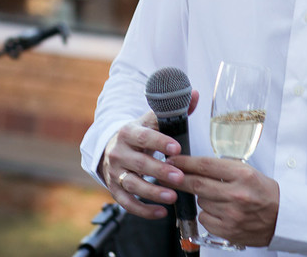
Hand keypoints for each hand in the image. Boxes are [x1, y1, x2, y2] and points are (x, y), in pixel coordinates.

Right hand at [98, 90, 199, 218]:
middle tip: (180, 177)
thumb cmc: (139, 134)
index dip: (160, 143)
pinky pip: (127, 203)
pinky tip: (161, 212)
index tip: (177, 148)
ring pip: (132, 185)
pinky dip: (143, 210)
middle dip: (160, 171)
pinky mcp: (114, 190)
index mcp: (128, 132)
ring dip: (152, 192)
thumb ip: (174, 109)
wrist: (111, 146)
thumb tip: (194, 94)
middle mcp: (119, 153)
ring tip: (172, 196)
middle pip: (139, 164)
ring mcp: (115, 173)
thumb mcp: (152, 120)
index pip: (144, 137)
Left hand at [173, 155, 279, 246]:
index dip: (185, 163)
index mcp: (243, 175)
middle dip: (178, 179)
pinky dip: (208, 214)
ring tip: (217, 197)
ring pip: (200, 202)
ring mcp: (231, 214)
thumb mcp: (249, 173)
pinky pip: (205, 219)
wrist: (282, 218)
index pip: (206, 166)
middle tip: (167, 175)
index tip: (173, 160)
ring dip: (202, 198)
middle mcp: (236, 194)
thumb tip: (196, 167)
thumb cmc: (265, 193)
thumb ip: (225, 170)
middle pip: (197, 185)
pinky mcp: (228, 230)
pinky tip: (220, 211)